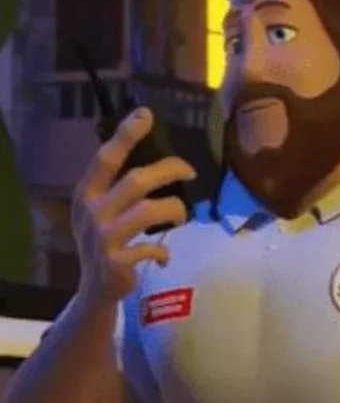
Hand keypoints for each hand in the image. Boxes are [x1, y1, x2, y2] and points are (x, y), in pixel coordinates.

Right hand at [70, 108, 195, 307]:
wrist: (95, 287)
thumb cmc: (107, 241)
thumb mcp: (102, 211)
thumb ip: (119, 188)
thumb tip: (157, 160)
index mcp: (87, 193)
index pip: (106, 158)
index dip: (126, 135)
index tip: (146, 114)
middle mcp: (92, 211)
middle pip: (136, 180)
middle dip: (168, 170)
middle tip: (190, 171)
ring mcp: (104, 237)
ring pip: (149, 211)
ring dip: (174, 210)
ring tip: (181, 216)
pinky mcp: (117, 261)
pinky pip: (152, 249)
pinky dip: (163, 252)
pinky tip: (163, 256)